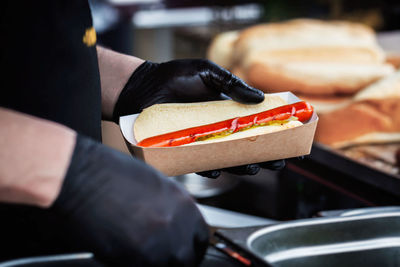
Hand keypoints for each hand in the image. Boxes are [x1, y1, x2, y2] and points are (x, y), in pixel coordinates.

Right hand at [0, 135, 208, 265]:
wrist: (82, 175)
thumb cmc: (112, 173)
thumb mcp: (155, 184)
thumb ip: (171, 208)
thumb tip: (174, 224)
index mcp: (184, 205)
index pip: (201, 238)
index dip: (192, 247)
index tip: (186, 250)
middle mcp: (175, 227)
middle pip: (187, 259)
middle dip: (176, 260)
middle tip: (161, 256)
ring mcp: (156, 245)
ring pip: (164, 266)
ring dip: (155, 262)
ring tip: (139, 251)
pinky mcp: (132, 259)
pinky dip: (134, 263)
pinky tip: (123, 249)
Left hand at [112, 59, 281, 178]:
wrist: (144, 85)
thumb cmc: (175, 76)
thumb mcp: (208, 73)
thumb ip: (232, 84)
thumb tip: (259, 99)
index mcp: (226, 112)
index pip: (253, 126)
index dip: (271, 135)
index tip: (287, 142)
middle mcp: (216, 129)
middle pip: (243, 148)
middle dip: (262, 158)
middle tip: (277, 164)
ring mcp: (200, 140)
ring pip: (225, 159)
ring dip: (239, 166)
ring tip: (252, 168)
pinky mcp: (183, 149)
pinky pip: (198, 163)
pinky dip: (208, 167)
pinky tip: (217, 169)